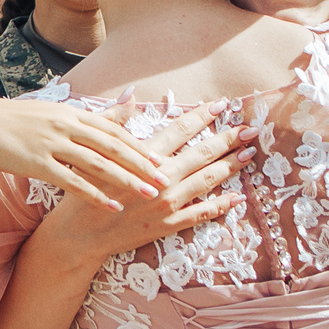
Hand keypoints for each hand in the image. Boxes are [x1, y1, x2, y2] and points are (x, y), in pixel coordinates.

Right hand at [0, 97, 169, 210]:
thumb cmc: (13, 119)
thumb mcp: (50, 112)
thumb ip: (81, 116)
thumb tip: (108, 107)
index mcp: (71, 112)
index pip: (114, 129)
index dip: (139, 145)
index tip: (161, 159)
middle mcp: (66, 125)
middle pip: (113, 145)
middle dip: (142, 164)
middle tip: (166, 179)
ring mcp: (52, 143)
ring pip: (98, 163)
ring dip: (126, 180)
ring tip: (148, 194)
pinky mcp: (36, 162)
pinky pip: (72, 181)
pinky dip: (94, 194)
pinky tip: (111, 206)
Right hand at [34, 101, 250, 257]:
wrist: (79, 235)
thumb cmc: (85, 190)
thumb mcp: (97, 152)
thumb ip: (116, 121)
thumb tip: (131, 94)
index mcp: (144, 157)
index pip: (181, 130)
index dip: (203, 116)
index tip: (222, 105)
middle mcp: (160, 179)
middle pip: (201, 153)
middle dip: (228, 138)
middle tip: (250, 128)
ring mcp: (167, 204)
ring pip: (207, 180)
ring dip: (230, 166)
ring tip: (249, 154)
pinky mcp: (168, 225)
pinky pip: (201, 214)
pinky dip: (221, 205)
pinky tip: (237, 197)